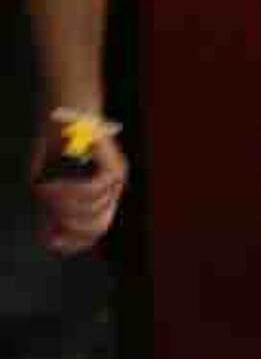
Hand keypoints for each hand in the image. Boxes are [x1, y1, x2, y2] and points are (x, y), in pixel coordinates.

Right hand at [33, 116, 124, 255]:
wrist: (68, 113)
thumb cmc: (56, 144)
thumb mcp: (49, 179)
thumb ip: (53, 207)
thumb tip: (51, 237)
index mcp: (99, 195)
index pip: (95, 230)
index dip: (76, 243)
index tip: (54, 245)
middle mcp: (112, 190)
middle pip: (94, 227)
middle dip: (66, 225)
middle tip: (47, 212)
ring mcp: (116, 179)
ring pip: (90, 209)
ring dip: (62, 203)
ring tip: (46, 191)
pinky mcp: (115, 167)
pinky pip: (92, 191)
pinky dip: (69, 191)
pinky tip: (53, 186)